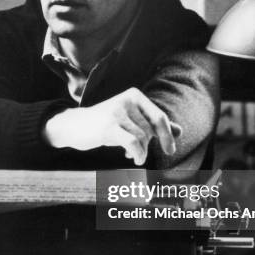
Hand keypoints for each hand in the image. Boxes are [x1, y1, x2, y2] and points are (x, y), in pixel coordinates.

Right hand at [43, 87, 180, 165]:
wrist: (75, 126)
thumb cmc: (106, 123)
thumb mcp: (131, 120)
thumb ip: (153, 123)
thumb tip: (179, 131)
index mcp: (134, 95)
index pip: (159, 117)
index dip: (167, 135)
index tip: (170, 150)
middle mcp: (127, 99)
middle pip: (150, 130)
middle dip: (147, 144)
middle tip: (138, 151)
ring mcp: (117, 112)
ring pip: (142, 138)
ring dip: (141, 152)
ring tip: (134, 157)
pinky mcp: (108, 126)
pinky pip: (133, 143)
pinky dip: (138, 154)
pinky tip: (134, 159)